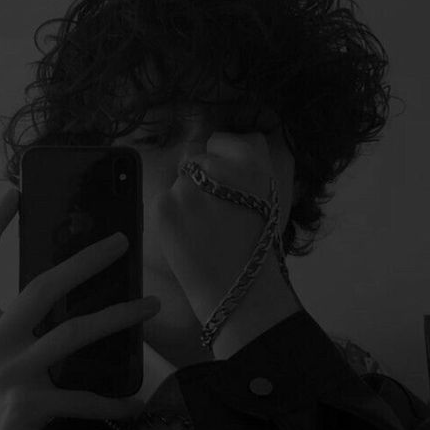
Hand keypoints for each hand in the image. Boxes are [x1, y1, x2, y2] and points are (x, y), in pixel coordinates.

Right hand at [0, 188, 159, 429]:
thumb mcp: (2, 356)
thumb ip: (26, 325)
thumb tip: (79, 287)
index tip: (12, 194)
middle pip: (40, 287)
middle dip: (85, 260)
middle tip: (122, 241)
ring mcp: (6, 377)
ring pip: (73, 332)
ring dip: (119, 315)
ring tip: (151, 304)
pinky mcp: (27, 408)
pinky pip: (82, 395)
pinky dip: (113, 396)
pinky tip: (137, 396)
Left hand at [154, 132, 301, 356]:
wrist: (240, 291)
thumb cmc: (256, 245)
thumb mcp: (266, 194)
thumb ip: (242, 163)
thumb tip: (214, 143)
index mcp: (250, 160)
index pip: (219, 139)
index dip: (221, 161)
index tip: (226, 184)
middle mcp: (217, 167)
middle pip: (194, 157)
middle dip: (200, 179)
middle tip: (215, 213)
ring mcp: (188, 186)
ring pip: (178, 180)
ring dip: (185, 198)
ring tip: (204, 229)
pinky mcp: (164, 205)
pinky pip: (163, 199)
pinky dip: (171, 216)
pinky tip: (190, 237)